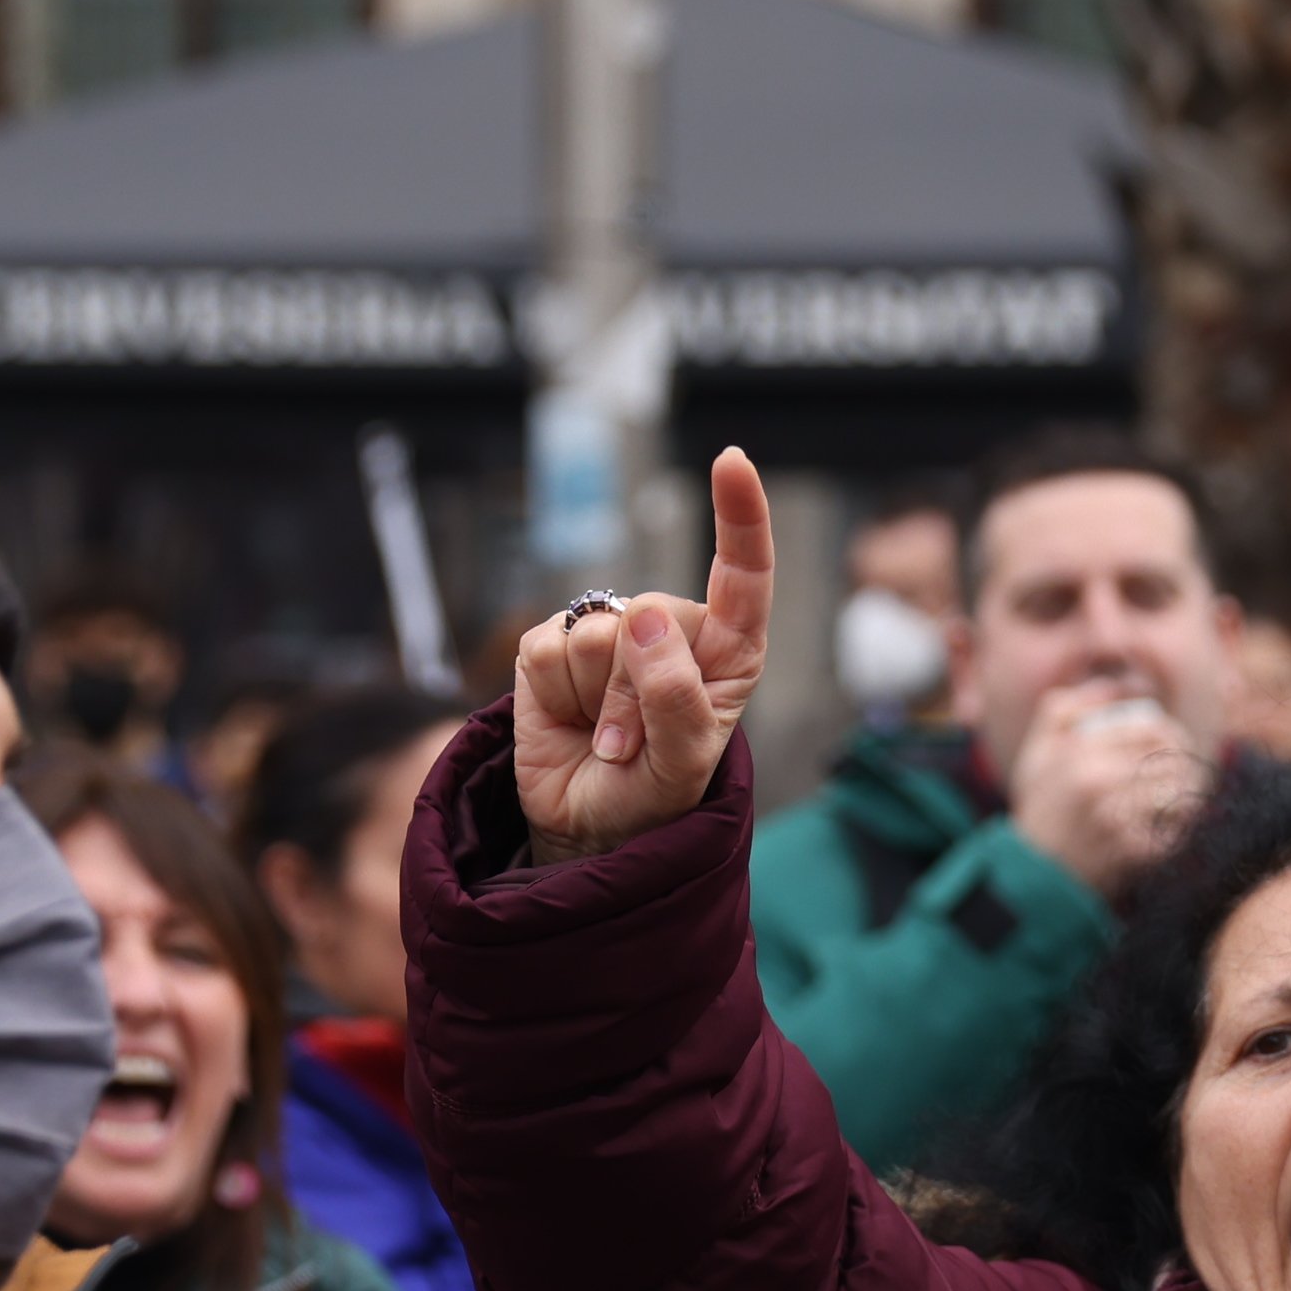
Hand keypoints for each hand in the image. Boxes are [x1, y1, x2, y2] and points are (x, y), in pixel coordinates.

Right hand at [512, 452, 774, 858]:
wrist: (587, 829)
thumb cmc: (653, 796)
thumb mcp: (682, 765)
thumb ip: (675, 697)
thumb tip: (645, 617)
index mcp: (728, 651)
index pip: (743, 573)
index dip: (739, 515)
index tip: (731, 461)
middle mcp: (671, 630)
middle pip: (651, 619)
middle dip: (637, 692)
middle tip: (634, 745)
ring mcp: (609, 634)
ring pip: (598, 635)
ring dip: (598, 702)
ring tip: (606, 739)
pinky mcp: (552, 645)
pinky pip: (547, 649)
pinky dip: (554, 697)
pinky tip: (569, 722)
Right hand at [1006, 690, 1211, 896]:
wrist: (1031, 873)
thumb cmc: (1040, 809)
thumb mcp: (1038, 752)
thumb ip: (1063, 710)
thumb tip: (1115, 686)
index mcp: (1079, 751)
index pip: (1151, 728)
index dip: (1172, 733)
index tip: (1176, 744)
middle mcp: (1097, 780)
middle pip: (1170, 759)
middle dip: (1185, 765)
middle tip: (1188, 774)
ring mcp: (1114, 816)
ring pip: (1178, 793)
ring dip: (1187, 797)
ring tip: (1184, 801)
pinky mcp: (1128, 851)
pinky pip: (1173, 830)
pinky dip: (1179, 830)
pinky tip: (1172, 830)